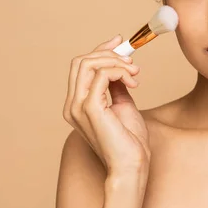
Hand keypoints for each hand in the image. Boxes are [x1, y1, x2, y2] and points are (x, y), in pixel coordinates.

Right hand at [63, 35, 149, 175]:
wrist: (132, 165)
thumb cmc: (129, 141)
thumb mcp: (123, 105)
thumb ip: (117, 87)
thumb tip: (120, 68)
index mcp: (77, 103)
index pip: (81, 66)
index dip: (100, 49)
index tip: (120, 42)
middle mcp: (72, 104)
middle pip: (81, 61)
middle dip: (108, 53)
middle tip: (131, 61)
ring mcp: (78, 106)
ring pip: (88, 64)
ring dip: (116, 62)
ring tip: (135, 73)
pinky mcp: (90, 108)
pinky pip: (101, 75)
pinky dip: (119, 71)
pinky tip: (132, 81)